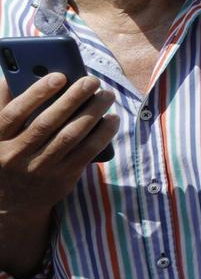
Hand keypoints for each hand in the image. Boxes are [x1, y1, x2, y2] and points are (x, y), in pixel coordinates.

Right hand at [0, 72, 114, 213]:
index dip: (36, 94)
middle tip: (92, 81)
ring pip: (70, 136)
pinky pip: (86, 152)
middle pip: (47, 123)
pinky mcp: (62, 178)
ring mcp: (40, 168)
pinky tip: (112, 119)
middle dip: (72, 99)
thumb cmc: (7, 155)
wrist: (11, 202)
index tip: (59, 76)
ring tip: (106, 95)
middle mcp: (16, 155)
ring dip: (92, 113)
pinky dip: (102, 134)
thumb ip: (3, 107)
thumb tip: (12, 77)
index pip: (14, 114)